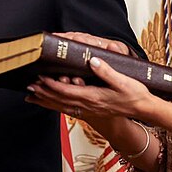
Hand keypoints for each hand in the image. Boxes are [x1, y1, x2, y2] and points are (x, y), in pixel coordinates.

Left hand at [25, 52, 151, 121]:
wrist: (143, 108)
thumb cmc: (134, 94)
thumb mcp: (123, 80)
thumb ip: (106, 70)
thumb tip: (92, 60)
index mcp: (94, 97)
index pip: (67, 91)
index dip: (52, 85)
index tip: (40, 78)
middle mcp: (89, 106)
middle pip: (60, 100)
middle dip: (43, 93)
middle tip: (28, 87)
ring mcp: (90, 109)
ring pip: (63, 106)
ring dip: (47, 101)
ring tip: (32, 96)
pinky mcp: (91, 110)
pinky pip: (69, 109)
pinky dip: (57, 106)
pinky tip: (51, 103)